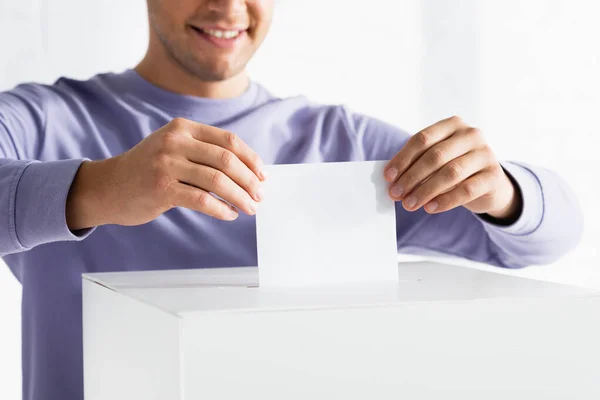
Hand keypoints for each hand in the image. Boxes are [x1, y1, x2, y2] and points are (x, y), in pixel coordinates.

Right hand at [67, 118, 265, 228]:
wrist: (108, 187)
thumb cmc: (148, 169)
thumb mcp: (173, 148)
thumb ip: (204, 152)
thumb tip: (247, 170)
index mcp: (183, 128)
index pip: (228, 140)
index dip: (251, 159)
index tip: (263, 175)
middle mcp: (175, 141)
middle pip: (227, 160)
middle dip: (249, 180)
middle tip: (259, 195)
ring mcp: (166, 164)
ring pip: (217, 180)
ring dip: (240, 197)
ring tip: (250, 208)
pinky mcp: (161, 188)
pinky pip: (202, 200)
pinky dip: (221, 209)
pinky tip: (229, 214)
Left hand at [384, 116, 520, 219]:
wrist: (488, 183)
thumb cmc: (454, 168)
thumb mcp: (437, 160)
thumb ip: (417, 164)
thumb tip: (392, 180)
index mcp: (453, 125)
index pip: (422, 139)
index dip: (402, 159)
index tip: (388, 177)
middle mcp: (471, 135)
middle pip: (435, 156)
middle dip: (411, 177)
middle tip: (395, 194)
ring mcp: (485, 154)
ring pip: (450, 173)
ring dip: (425, 191)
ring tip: (409, 204)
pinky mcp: (493, 176)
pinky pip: (466, 190)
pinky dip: (445, 201)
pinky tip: (430, 208)